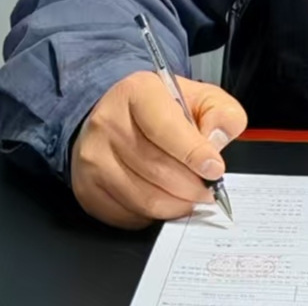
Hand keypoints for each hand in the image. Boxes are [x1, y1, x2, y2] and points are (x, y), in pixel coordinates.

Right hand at [71, 70, 247, 228]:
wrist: (118, 117)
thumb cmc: (162, 110)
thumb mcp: (200, 97)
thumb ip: (220, 114)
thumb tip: (216, 142)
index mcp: (137, 92)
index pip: (165, 128)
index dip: (194, 153)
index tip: (215, 169)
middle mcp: (107, 122)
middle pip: (156, 168)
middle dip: (191, 186)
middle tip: (208, 190)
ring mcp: (92, 157)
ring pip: (144, 197)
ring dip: (176, 204)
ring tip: (191, 197)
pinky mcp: (87, 188)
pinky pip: (128, 214)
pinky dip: (154, 215)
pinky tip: (165, 201)